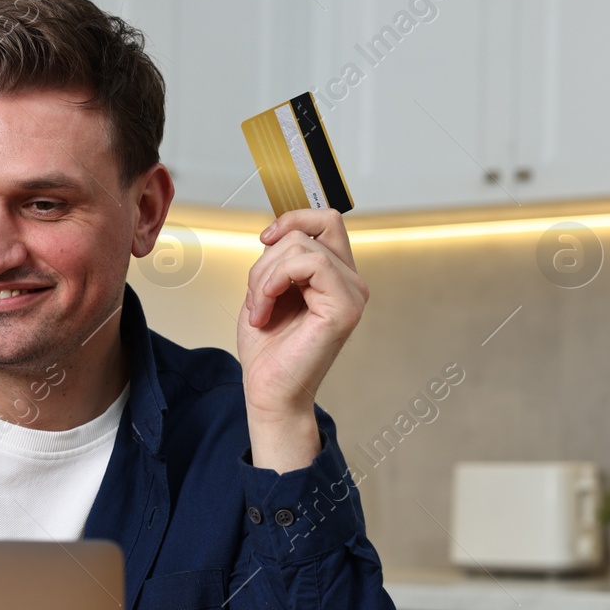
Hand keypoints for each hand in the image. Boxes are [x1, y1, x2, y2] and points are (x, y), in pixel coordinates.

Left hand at [238, 208, 367, 470]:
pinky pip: (311, 264)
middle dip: (268, 258)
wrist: (269, 390)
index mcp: (336, 277)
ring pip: (303, 247)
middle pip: (310, 231)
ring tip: (261, 308)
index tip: (265, 239)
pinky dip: (276, 280)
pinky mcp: (345, 307)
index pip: (326, 221)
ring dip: (265, 276)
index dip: (293, 219)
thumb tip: (278, 233)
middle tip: (258, 296)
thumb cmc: (269, 351)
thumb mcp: (267, 290)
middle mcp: (350, 282)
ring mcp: (352, 294)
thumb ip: (278, 260)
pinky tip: (267, 306)